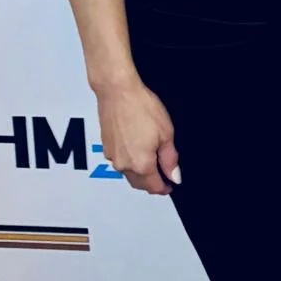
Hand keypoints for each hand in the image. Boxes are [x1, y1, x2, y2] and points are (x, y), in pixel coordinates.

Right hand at [96, 77, 178, 194]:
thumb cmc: (141, 108)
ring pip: (128, 174)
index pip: (154, 187)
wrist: (117, 91)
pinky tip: (137, 148)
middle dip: (152, 183)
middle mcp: (124, 165)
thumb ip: (170, 159)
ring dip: (140, 173)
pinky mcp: (106, 147)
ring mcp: (112, 157)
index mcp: (141, 165)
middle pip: (139, 184)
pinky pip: (120, 161)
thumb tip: (174, 176)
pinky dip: (130, 161)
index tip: (170, 185)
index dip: (164, 188)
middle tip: (163, 176)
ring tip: (152, 160)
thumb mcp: (166, 133)